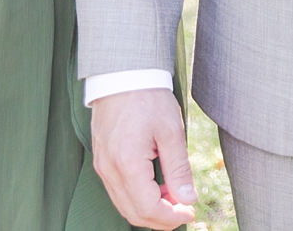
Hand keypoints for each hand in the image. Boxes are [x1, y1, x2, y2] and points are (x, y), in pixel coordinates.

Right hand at [90, 89, 195, 228]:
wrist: (123, 76)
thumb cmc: (149, 99)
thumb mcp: (172, 132)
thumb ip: (178, 169)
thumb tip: (187, 199)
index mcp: (126, 163)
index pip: (147, 208)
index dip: (170, 218)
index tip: (190, 213)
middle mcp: (109, 170)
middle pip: (133, 212)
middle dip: (161, 219)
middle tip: (185, 211)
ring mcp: (102, 167)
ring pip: (124, 204)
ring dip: (150, 208)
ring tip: (176, 198)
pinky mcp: (102, 161)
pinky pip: (119, 191)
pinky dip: (139, 197)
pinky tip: (159, 188)